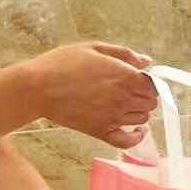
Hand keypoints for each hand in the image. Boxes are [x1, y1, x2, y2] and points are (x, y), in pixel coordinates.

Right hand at [26, 42, 158, 147]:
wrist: (37, 88)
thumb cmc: (62, 63)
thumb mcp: (94, 48)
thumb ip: (124, 54)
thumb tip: (146, 62)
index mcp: (124, 75)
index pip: (153, 84)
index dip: (150, 81)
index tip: (140, 78)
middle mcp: (123, 98)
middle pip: (150, 102)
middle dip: (145, 95)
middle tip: (132, 89)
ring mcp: (113, 117)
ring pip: (142, 118)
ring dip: (140, 111)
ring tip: (127, 104)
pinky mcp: (101, 131)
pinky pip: (128, 141)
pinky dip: (136, 137)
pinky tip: (137, 130)